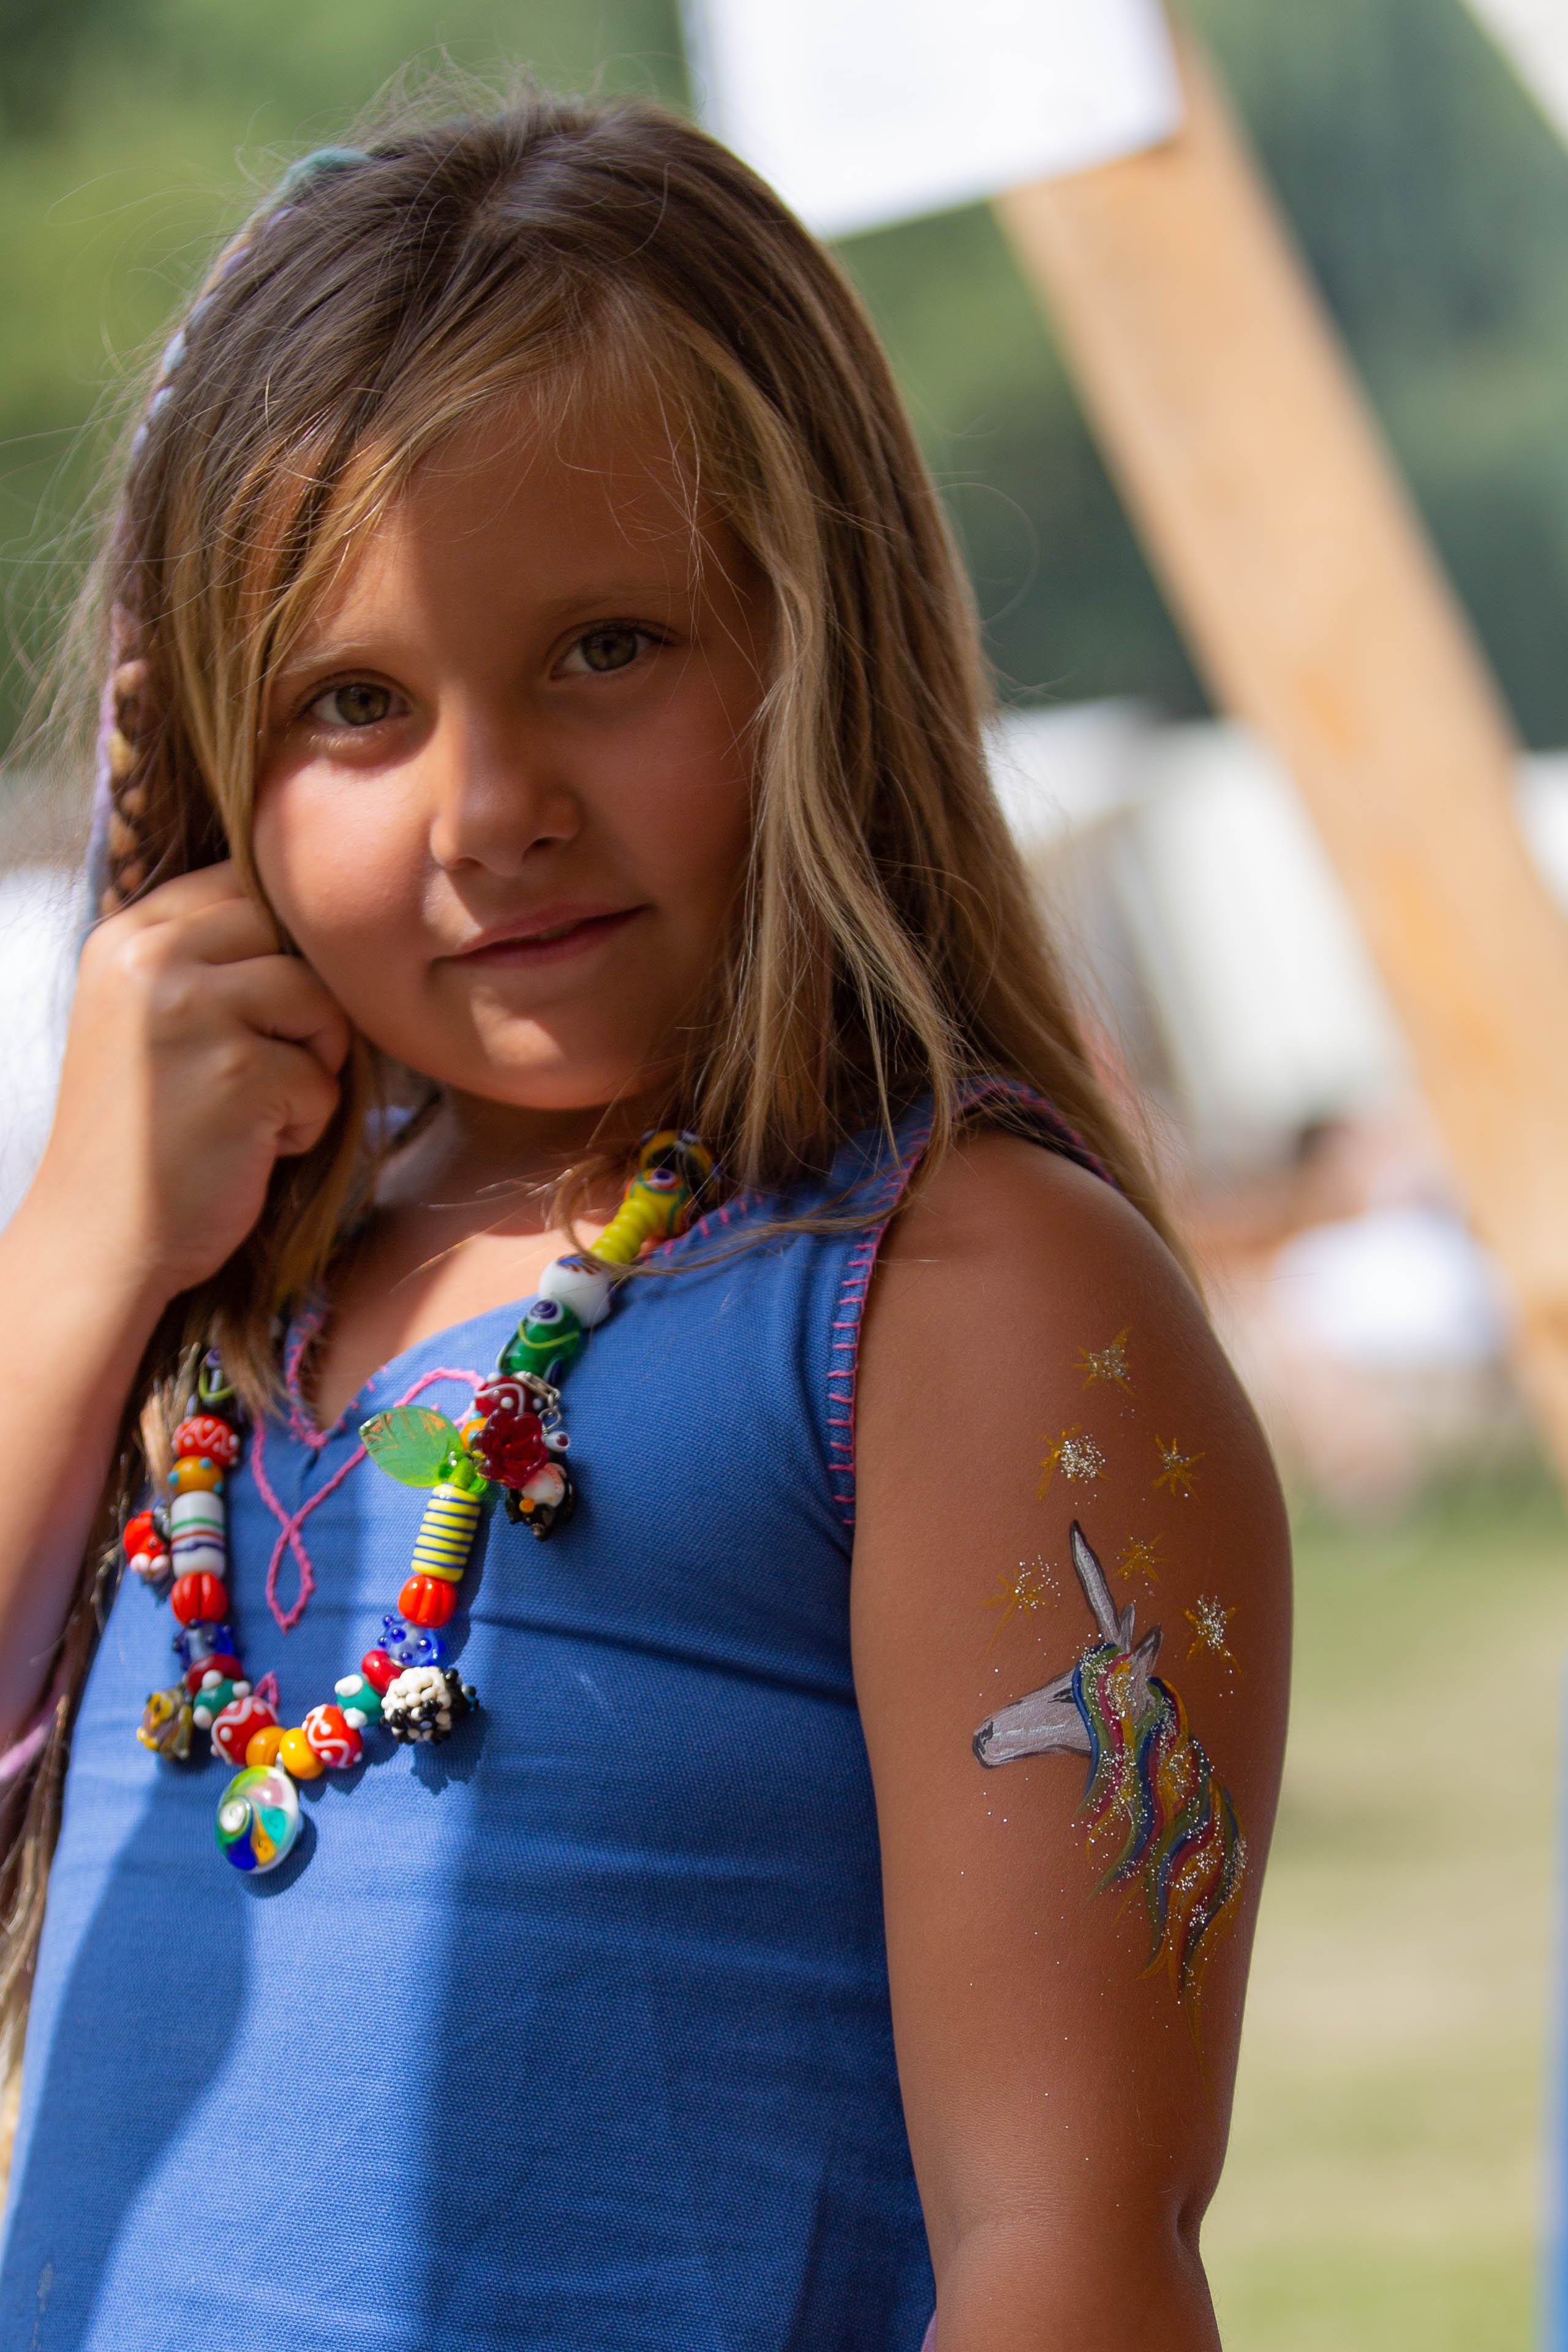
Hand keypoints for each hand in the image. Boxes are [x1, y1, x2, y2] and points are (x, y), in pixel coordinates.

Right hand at [35, 862, 350, 1305]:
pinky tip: (254, 1150)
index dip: (278, 944)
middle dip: (305, 1002)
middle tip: (272, 1065)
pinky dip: (307, 1124)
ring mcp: (194, 1013)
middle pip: (289, 934)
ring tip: (261, 1112)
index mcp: (125, 938)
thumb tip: (311, 922)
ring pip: (320, 1001)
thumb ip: (203, 960)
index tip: (265, 1009)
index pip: (240, 886)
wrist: (97, 1238)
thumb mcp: (145, 1020)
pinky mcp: (240, 1074)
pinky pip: (324, 1080)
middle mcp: (152, 961)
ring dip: (312, 1065)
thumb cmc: (138, 1135)